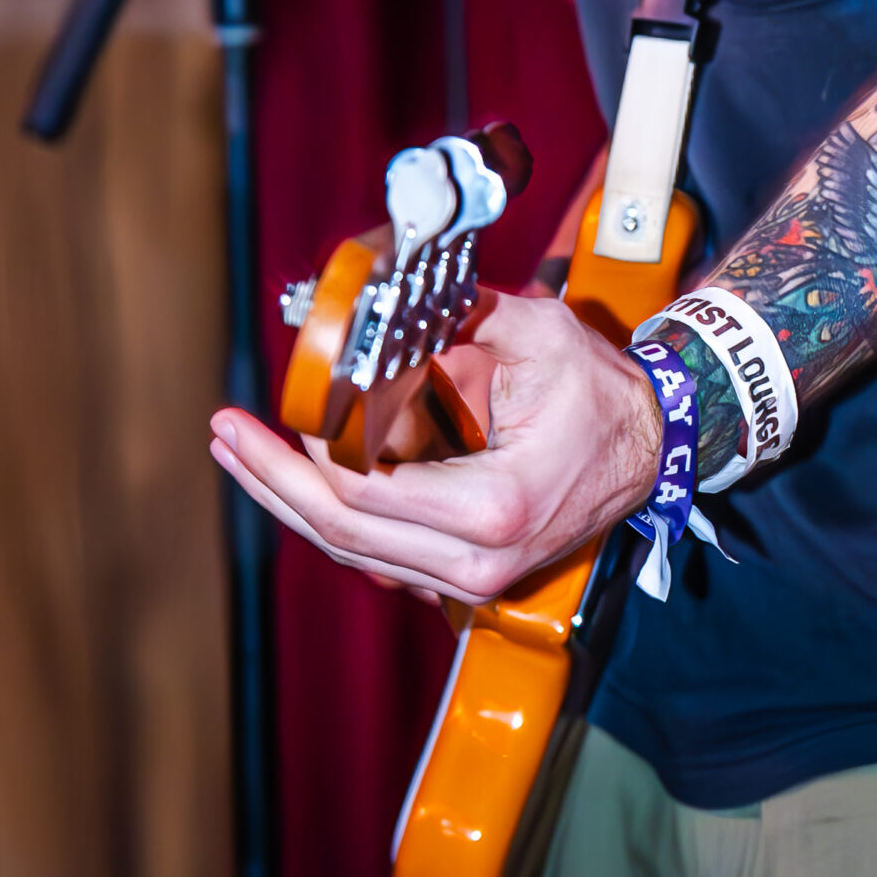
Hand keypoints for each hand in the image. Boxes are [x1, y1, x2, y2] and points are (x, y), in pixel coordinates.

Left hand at [210, 291, 662, 605]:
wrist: (653, 447)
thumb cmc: (602, 392)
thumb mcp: (538, 334)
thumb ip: (459, 314)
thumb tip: (385, 296)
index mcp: (493, 506)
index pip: (364, 492)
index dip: (301, 456)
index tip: (263, 413)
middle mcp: (476, 562)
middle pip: (341, 533)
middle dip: (270, 483)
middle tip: (223, 435)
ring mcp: (471, 581)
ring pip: (352, 552)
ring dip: (290, 503)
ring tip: (239, 455)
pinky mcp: (466, 577)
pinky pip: (379, 551)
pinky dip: (332, 517)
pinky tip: (293, 481)